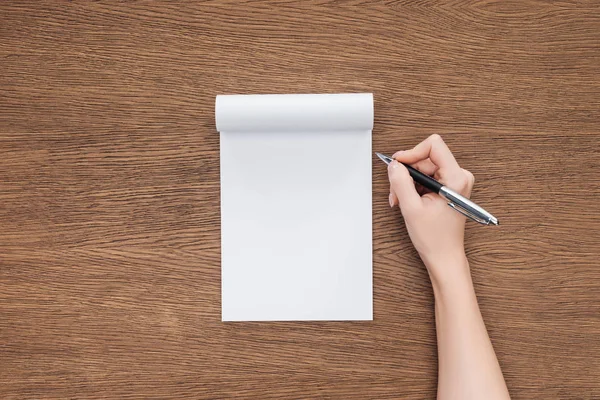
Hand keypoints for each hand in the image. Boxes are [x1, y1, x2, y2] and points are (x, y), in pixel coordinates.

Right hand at [388, 134, 474, 287]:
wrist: (444, 256)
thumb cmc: (435, 238)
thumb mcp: (411, 208)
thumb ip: (400, 182)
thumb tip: (394, 165)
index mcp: (456, 178)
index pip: (433, 145)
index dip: (412, 152)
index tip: (398, 164)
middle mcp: (460, 177)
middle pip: (425, 158)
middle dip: (407, 173)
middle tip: (397, 192)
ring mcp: (455, 182)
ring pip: (423, 168)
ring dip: (408, 183)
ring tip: (402, 200)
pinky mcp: (450, 187)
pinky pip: (427, 177)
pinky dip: (414, 188)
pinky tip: (409, 201)